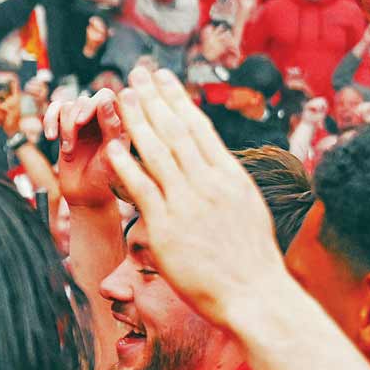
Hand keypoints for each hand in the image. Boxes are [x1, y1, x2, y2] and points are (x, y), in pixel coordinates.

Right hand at [42, 85, 120, 208]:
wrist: (86, 196)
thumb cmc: (105, 179)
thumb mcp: (112, 156)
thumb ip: (111, 127)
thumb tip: (105, 101)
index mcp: (120, 121)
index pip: (106, 97)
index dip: (92, 104)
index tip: (81, 122)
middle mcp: (102, 117)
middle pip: (83, 100)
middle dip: (73, 123)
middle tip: (70, 145)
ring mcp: (83, 121)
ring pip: (67, 106)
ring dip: (63, 128)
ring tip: (68, 150)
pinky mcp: (66, 126)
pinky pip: (55, 110)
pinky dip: (49, 120)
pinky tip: (51, 136)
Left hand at [106, 69, 291, 326]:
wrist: (255, 295)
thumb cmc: (251, 259)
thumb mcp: (246, 208)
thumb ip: (225, 183)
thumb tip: (212, 163)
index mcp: (230, 175)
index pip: (198, 127)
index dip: (176, 100)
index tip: (162, 79)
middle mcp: (209, 183)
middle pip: (175, 131)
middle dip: (153, 99)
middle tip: (136, 74)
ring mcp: (188, 204)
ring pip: (158, 152)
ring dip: (138, 121)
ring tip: (122, 97)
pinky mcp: (167, 228)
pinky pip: (143, 189)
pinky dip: (127, 165)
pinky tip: (114, 146)